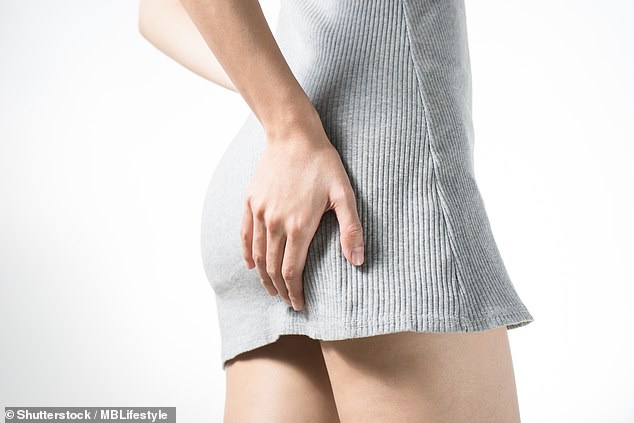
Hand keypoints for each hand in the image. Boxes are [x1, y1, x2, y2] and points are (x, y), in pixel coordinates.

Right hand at [240, 119, 364, 310]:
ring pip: (258, 256)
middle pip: (273, 268)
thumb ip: (351, 229)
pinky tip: (251, 266)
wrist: (293, 135)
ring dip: (263, 277)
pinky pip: (245, 235)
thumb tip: (357, 261)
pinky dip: (247, 255)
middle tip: (287, 301)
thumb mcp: (344, 194)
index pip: (292, 272)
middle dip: (280, 290)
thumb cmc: (322, 164)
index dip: (296, 292)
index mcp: (299, 226)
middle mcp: (276, 223)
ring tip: (272, 289)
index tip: (300, 304)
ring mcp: (260, 213)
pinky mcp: (251, 202)